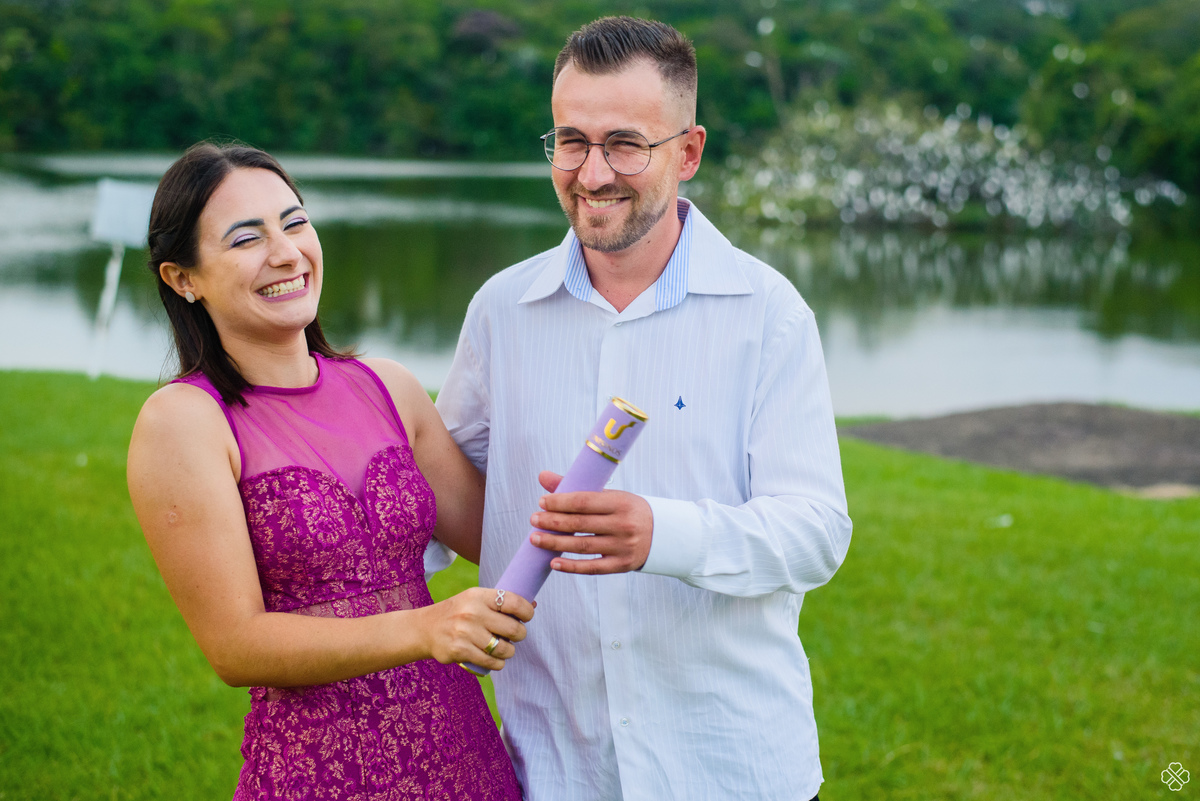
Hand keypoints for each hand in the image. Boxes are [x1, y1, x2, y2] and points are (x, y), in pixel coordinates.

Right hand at [420, 587, 533, 671]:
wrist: (425, 629)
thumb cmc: (458, 613)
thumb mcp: (475, 599)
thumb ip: (501, 602)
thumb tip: (532, 604)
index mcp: (478, 596)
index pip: (513, 602)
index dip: (526, 612)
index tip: (526, 617)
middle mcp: (472, 613)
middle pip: (514, 629)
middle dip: (519, 634)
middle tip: (514, 635)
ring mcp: (465, 633)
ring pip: (504, 649)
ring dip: (508, 651)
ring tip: (503, 648)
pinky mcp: (460, 651)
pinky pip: (491, 662)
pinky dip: (497, 663)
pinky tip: (495, 659)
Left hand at [528, 471, 653, 574]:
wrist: (663, 534)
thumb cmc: (629, 511)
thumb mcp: (610, 495)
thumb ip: (577, 488)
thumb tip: (543, 477)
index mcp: (620, 503)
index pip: (584, 502)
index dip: (561, 502)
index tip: (542, 502)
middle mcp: (623, 525)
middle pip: (580, 524)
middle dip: (553, 522)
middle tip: (534, 520)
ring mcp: (622, 547)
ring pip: (582, 547)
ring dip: (555, 543)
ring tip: (536, 539)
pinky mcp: (621, 565)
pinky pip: (592, 568)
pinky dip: (571, 567)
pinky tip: (553, 562)